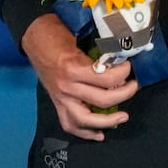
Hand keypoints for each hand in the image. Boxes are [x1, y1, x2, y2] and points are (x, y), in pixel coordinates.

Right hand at [21, 14, 137, 140]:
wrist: (33, 36)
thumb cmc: (56, 33)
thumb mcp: (78, 40)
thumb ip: (96, 56)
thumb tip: (118, 65)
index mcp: (73, 68)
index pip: (106, 79)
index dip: (123, 73)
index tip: (130, 67)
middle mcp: (67, 87)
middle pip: (102, 100)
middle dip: (124, 94)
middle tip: (133, 86)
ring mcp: (60, 98)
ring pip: (86, 120)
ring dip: (107, 122)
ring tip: (123, 117)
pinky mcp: (57, 103)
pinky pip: (70, 124)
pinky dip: (85, 133)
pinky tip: (99, 134)